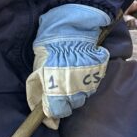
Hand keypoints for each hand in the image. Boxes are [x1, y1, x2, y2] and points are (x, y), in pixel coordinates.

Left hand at [26, 4, 109, 127]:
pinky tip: (81, 70)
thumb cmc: (50, 45)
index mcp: (56, 87)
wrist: (70, 25)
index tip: (51, 107)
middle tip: (61, 87)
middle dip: (66, 100)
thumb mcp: (38, 66)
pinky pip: (94, 83)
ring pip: (84, 95)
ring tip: (71, 77)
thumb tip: (39, 104)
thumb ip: (38, 86)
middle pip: (72, 105)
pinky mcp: (99, 71)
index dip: (54, 111)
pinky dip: (88, 80)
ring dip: (77, 90)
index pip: (57, 111)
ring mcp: (88, 80)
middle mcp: (73, 87)